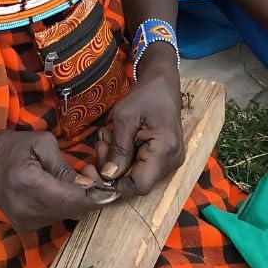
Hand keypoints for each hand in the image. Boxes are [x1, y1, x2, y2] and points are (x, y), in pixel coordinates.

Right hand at [0, 129, 115, 232]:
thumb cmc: (10, 146)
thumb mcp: (41, 143)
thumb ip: (65, 166)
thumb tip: (88, 184)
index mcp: (29, 184)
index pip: (73, 199)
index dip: (97, 196)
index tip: (113, 187)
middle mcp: (27, 209)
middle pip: (73, 211)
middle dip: (90, 196)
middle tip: (93, 175)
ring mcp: (24, 222)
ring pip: (66, 215)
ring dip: (78, 201)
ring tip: (78, 179)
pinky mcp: (25, 227)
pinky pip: (56, 217)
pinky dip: (65, 205)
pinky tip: (62, 189)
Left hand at [97, 48, 184, 197]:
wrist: (163, 82)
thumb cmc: (145, 95)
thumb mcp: (125, 118)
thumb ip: (118, 149)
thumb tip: (108, 177)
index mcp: (165, 150)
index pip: (139, 185)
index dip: (115, 185)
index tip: (96, 170)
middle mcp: (172, 160)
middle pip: (137, 181)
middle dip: (113, 167)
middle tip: (102, 142)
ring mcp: (170, 159)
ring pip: (136, 173)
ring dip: (117, 159)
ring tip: (109, 135)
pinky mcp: (165, 155)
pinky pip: (141, 165)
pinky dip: (125, 155)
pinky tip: (118, 138)